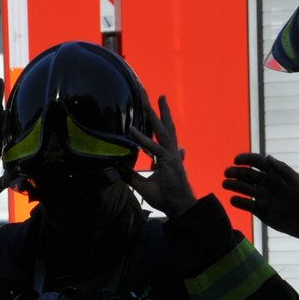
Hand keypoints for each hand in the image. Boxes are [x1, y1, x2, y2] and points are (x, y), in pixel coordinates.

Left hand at [122, 95, 196, 216]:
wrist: (179, 206)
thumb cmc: (164, 196)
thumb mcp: (142, 184)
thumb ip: (132, 175)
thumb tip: (119, 168)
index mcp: (166, 155)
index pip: (159, 134)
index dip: (154, 121)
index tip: (150, 108)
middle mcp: (170, 151)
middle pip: (162, 125)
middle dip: (156, 108)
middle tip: (150, 93)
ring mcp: (170, 155)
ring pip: (161, 129)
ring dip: (152, 112)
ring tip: (147, 97)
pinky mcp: (168, 162)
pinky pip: (153, 148)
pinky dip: (142, 139)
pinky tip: (131, 130)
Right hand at [223, 153, 298, 243]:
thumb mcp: (296, 181)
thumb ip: (282, 169)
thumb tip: (267, 157)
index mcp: (276, 174)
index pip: (259, 163)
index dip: (247, 159)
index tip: (236, 160)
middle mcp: (268, 184)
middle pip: (249, 175)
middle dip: (237, 172)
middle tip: (227, 173)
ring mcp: (263, 197)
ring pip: (245, 189)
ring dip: (234, 186)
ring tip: (225, 184)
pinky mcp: (260, 211)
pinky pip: (247, 205)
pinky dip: (239, 202)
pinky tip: (233, 200)